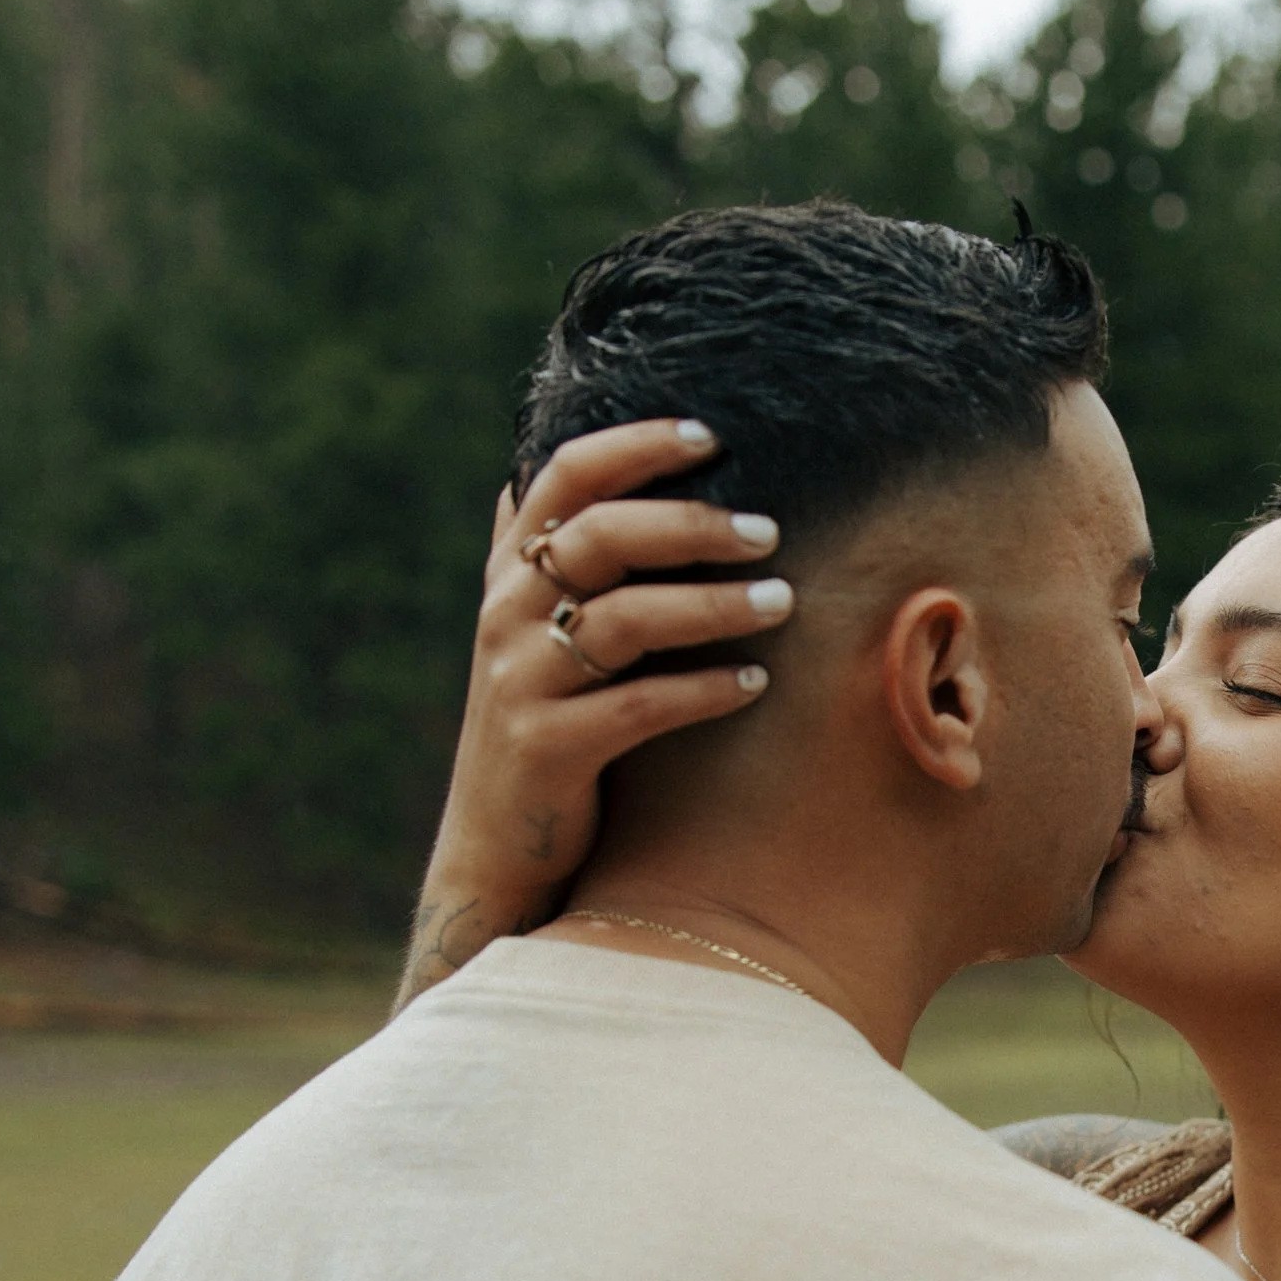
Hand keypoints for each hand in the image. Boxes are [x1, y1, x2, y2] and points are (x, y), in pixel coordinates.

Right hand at [396, 416, 796, 1005]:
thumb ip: (526, 556)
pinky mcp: (548, 748)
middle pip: (601, 538)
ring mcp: (521, 682)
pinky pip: (640, 707)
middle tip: (767, 531)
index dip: (636, 446)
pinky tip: (756, 681)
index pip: (566, 478)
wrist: (499, 842)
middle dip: (691, 526)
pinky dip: (704, 689)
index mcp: (511, 574)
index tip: (711, 437)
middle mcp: (506, 616)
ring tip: (782, 600)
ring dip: (713, 605)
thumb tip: (519, 473)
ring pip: (625, 620)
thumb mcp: (522, 632)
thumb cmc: (540, 720)